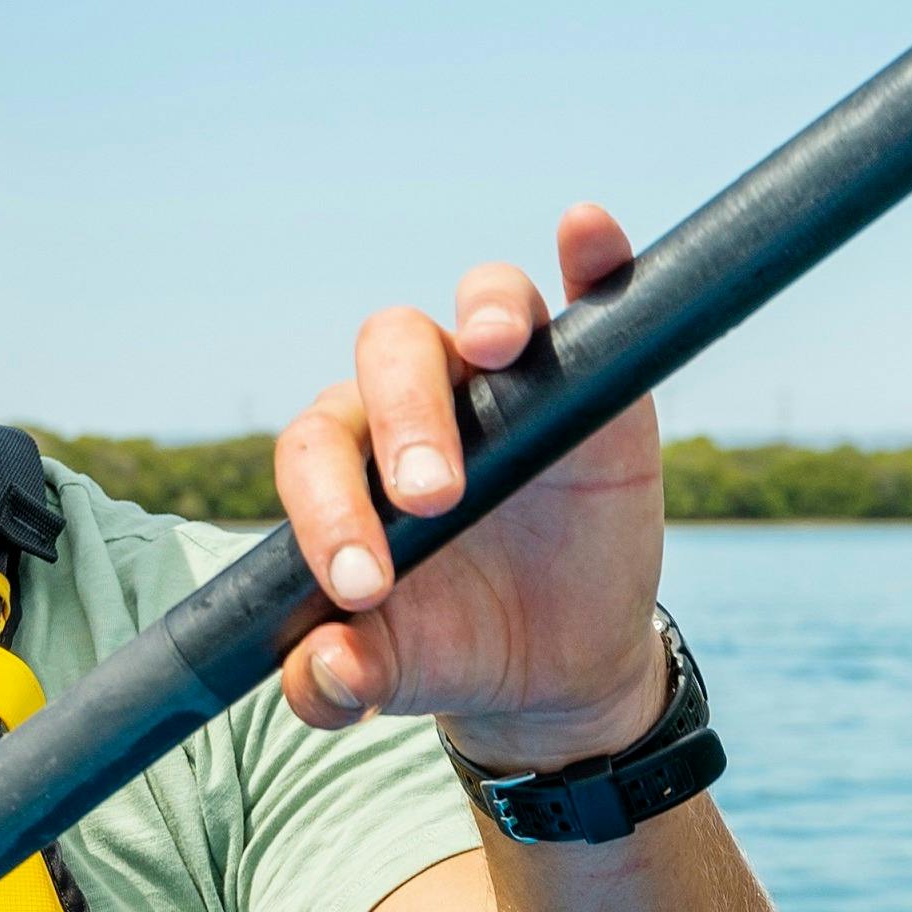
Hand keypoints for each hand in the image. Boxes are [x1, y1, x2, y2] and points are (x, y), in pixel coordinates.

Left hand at [274, 204, 668, 770]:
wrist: (554, 662)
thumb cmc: (453, 643)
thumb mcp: (396, 673)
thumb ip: (339, 680)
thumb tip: (329, 677)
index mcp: (351, 457)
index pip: (316, 452)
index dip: (326, 510)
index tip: (362, 587)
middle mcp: (422, 396)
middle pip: (390, 354)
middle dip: (406, 418)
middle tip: (433, 500)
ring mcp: (513, 377)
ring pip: (485, 300)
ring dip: (487, 310)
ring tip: (494, 348)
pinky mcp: (595, 372)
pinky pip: (591, 290)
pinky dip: (591, 250)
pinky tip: (587, 231)